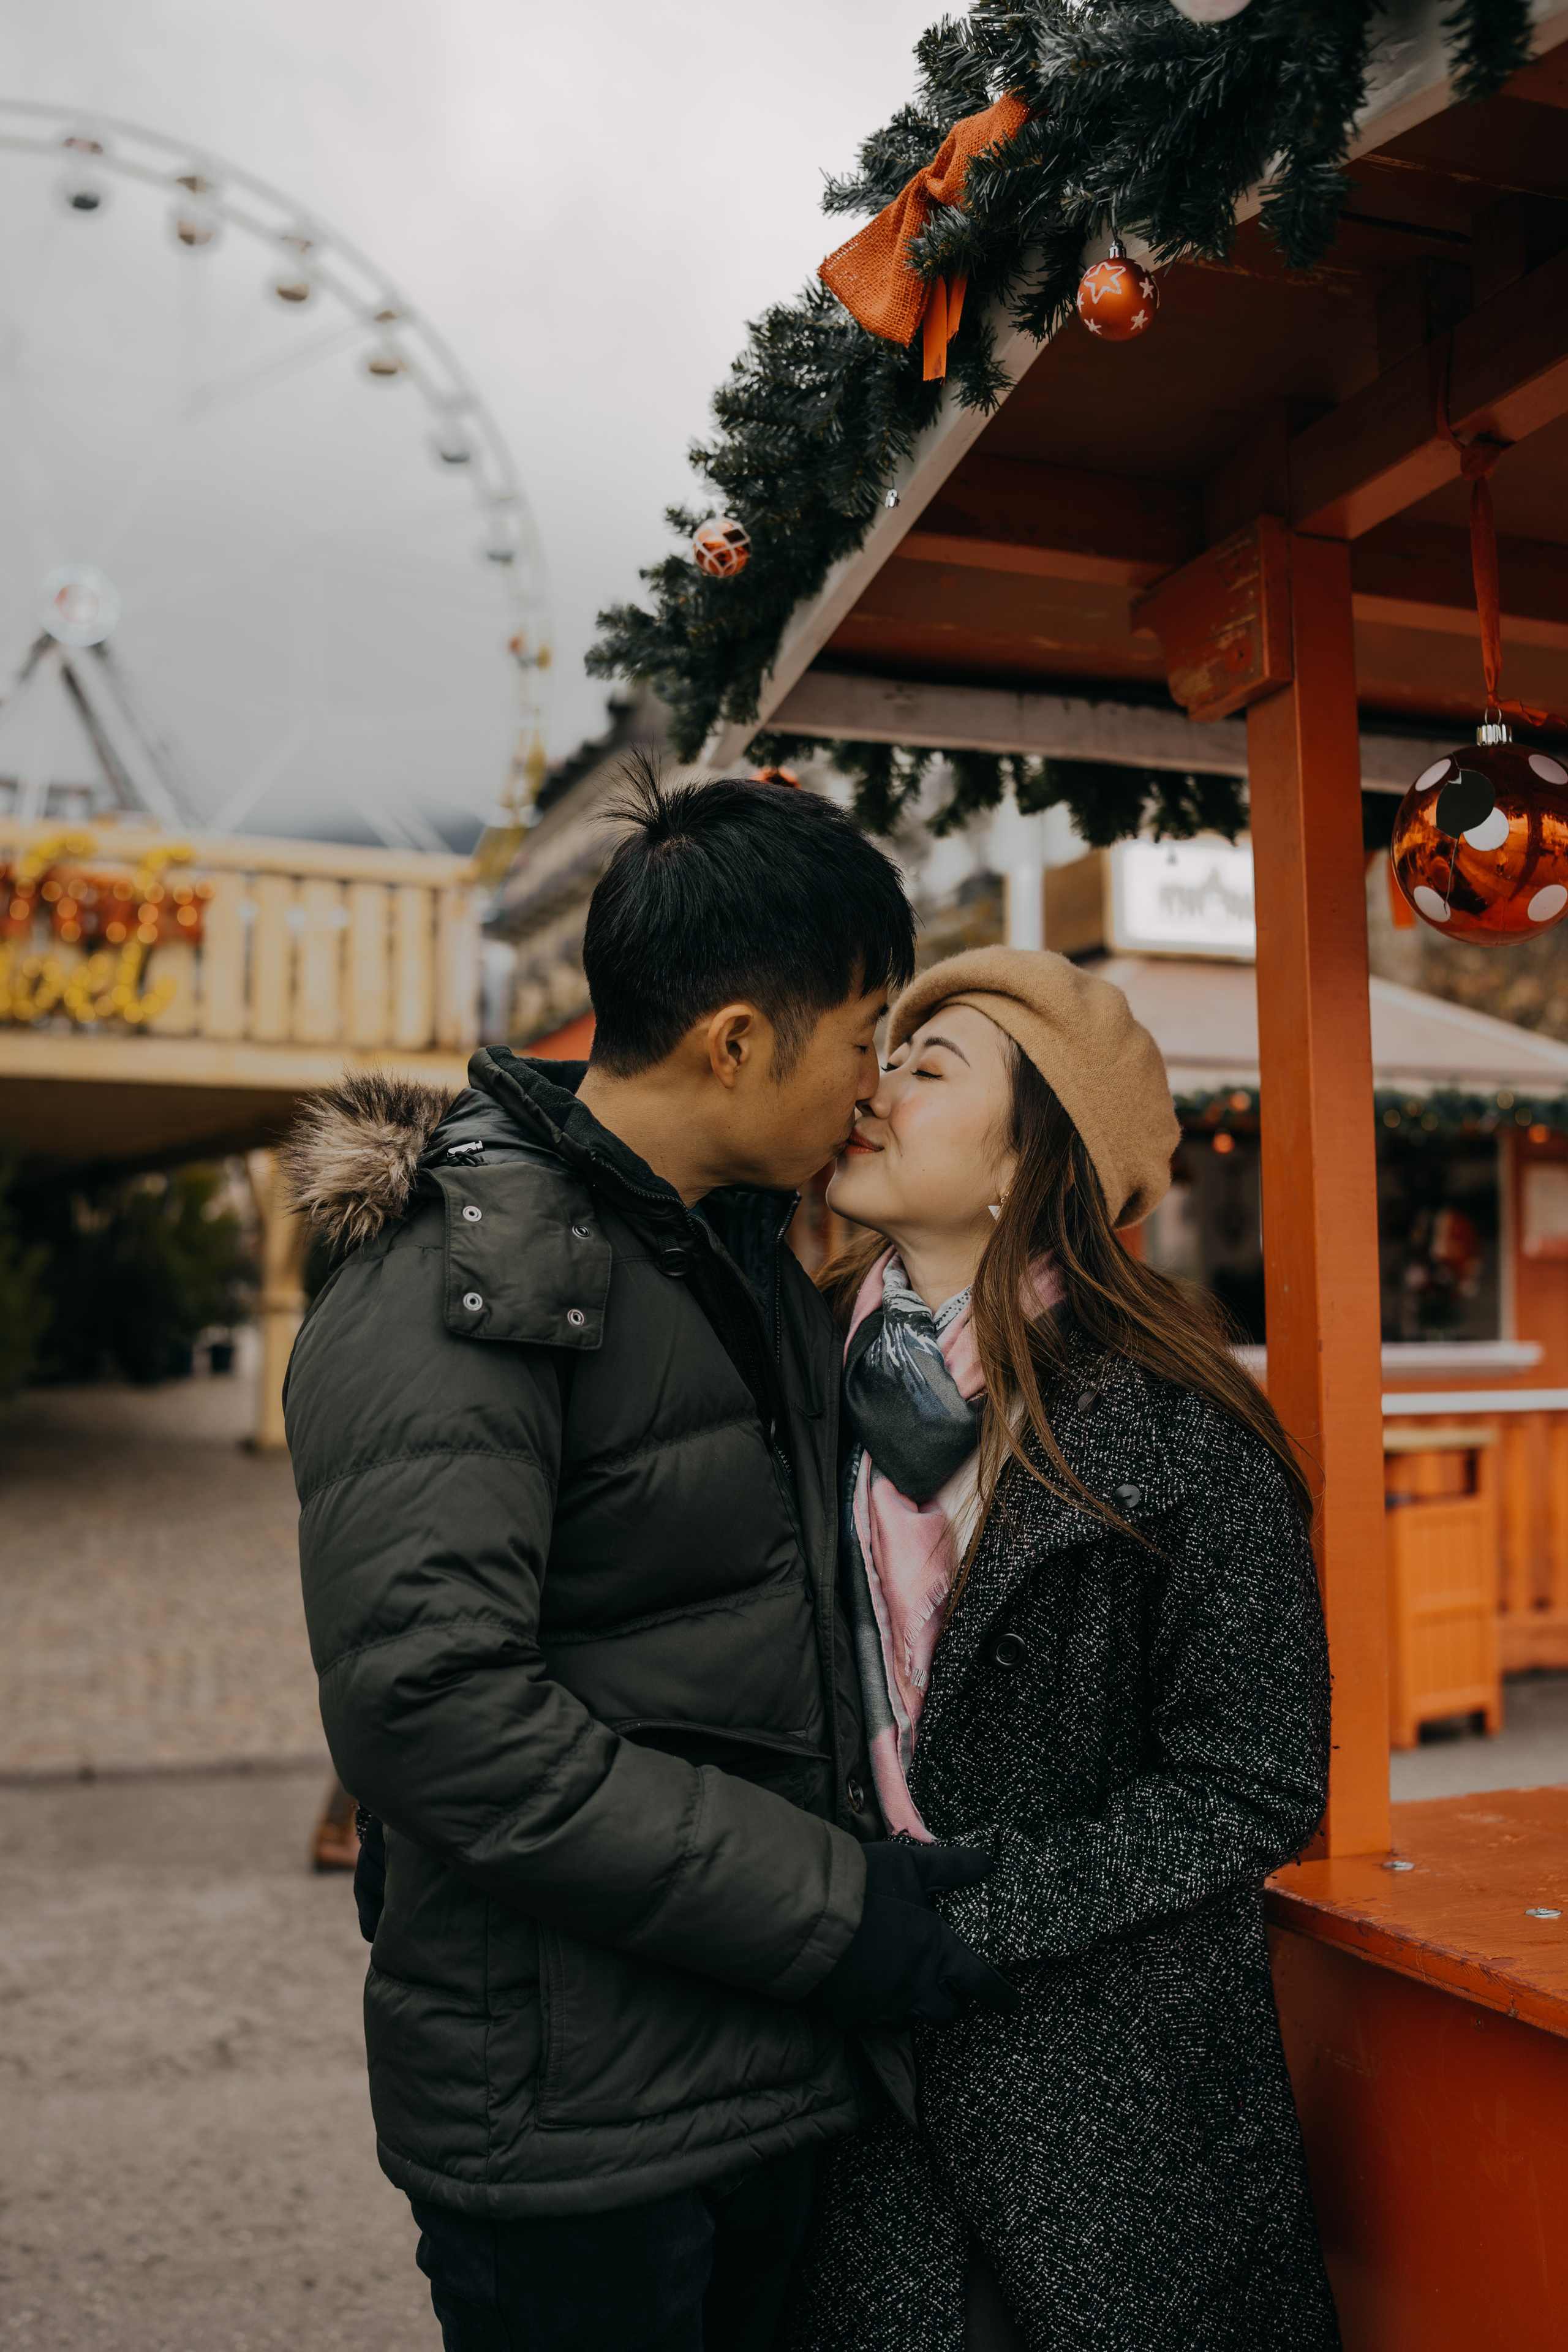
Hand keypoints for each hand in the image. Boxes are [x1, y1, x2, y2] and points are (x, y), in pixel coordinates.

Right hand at [814, 1840, 1019, 2029]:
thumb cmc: (867, 1884)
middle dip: (951, 2006)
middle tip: (949, 1995)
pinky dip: (869, 2012)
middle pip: (947, 2014)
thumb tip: (987, 1860)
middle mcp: (917, 1984)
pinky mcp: (853, 2014)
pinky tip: (864, 1997)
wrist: (813, 1910)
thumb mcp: (913, 1866)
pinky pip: (868, 2022)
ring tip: (905, 1995)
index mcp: (937, 1951)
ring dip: (911, 2010)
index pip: (980, 1982)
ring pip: (909, 2022)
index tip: (1012, 2003)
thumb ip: (951, 1867)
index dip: (1000, 1995)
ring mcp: (884, 2004)